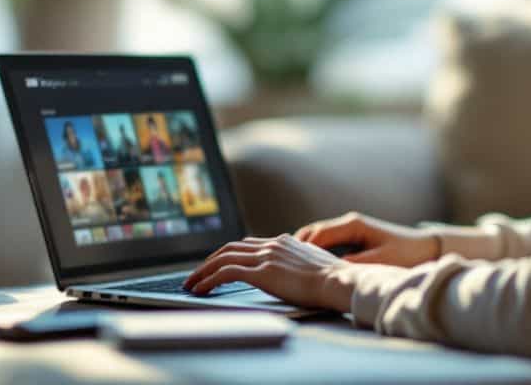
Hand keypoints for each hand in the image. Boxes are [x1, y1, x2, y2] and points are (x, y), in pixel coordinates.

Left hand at [182, 234, 359, 311]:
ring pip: (222, 258)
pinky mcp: (262, 272)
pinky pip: (226, 273)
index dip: (227, 254)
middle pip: (230, 248)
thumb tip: (292, 272)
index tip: (216, 264)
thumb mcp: (312, 265)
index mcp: (282, 242)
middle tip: (196, 274)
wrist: (339, 281)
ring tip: (191, 284)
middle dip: (208, 261)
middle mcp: (271, 244)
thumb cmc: (332, 280)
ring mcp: (266, 257)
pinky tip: (201, 290)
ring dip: (202, 271)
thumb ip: (297, 263)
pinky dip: (209, 280)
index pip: (246, 244)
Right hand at [294, 211, 439, 266]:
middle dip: (295, 247)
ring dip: (303, 249)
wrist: (426, 247)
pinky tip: (307, 265)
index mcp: (353, 224)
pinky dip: (314, 251)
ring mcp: (349, 229)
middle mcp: (348, 223)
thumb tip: (330, 270)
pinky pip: (325, 242)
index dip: (301, 247)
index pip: (318, 234)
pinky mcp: (352, 237)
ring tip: (287, 265)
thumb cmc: (406, 254)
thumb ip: (355, 264)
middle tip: (278, 262)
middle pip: (312, 232)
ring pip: (317, 236)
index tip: (286, 260)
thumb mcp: (379, 261)